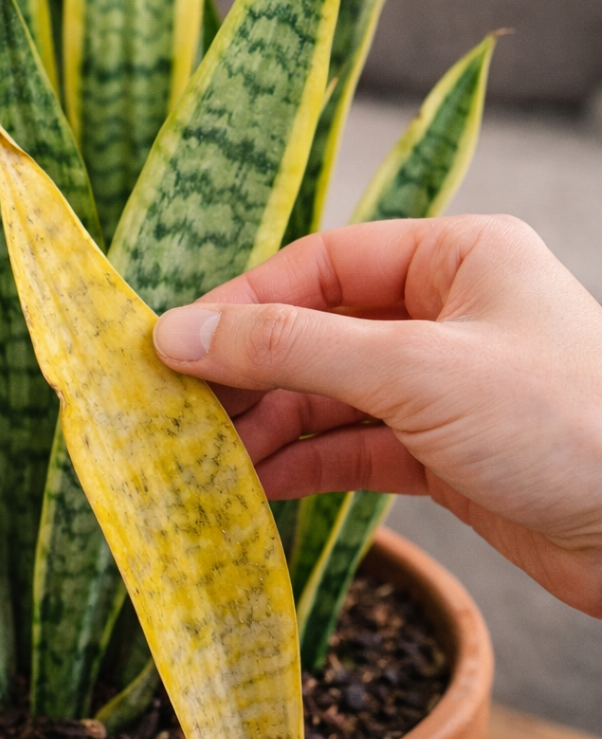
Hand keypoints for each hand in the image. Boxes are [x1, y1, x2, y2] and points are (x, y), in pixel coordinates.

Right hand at [153, 215, 601, 617]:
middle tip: (180, 406)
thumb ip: (292, 349)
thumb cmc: (563, 422)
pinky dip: (304, 464)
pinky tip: (258, 480)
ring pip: (328, 396)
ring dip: (269, 424)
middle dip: (251, 372)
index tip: (175, 343)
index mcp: (453, 258)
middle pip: (317, 333)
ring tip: (208, 454)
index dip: (244, 303)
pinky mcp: (440, 453)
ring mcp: (440, 387)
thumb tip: (181, 332)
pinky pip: (351, 448)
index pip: (320, 266)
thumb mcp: (413, 370)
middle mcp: (443, 315)